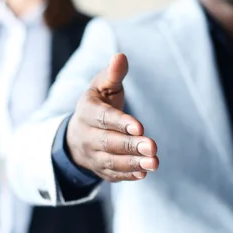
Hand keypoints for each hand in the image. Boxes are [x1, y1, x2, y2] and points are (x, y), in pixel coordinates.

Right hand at [66, 53, 158, 181]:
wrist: (78, 133)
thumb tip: (120, 56)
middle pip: (108, 142)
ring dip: (133, 163)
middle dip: (131, 145)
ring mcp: (93, 155)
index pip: (103, 118)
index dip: (120, 123)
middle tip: (153, 146)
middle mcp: (87, 135)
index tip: (140, 127)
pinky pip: (113, 175)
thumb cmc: (98, 103)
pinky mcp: (101, 169)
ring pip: (112, 161)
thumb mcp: (102, 85)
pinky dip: (128, 175)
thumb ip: (113, 74)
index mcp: (87, 111)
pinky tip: (144, 172)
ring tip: (154, 162)